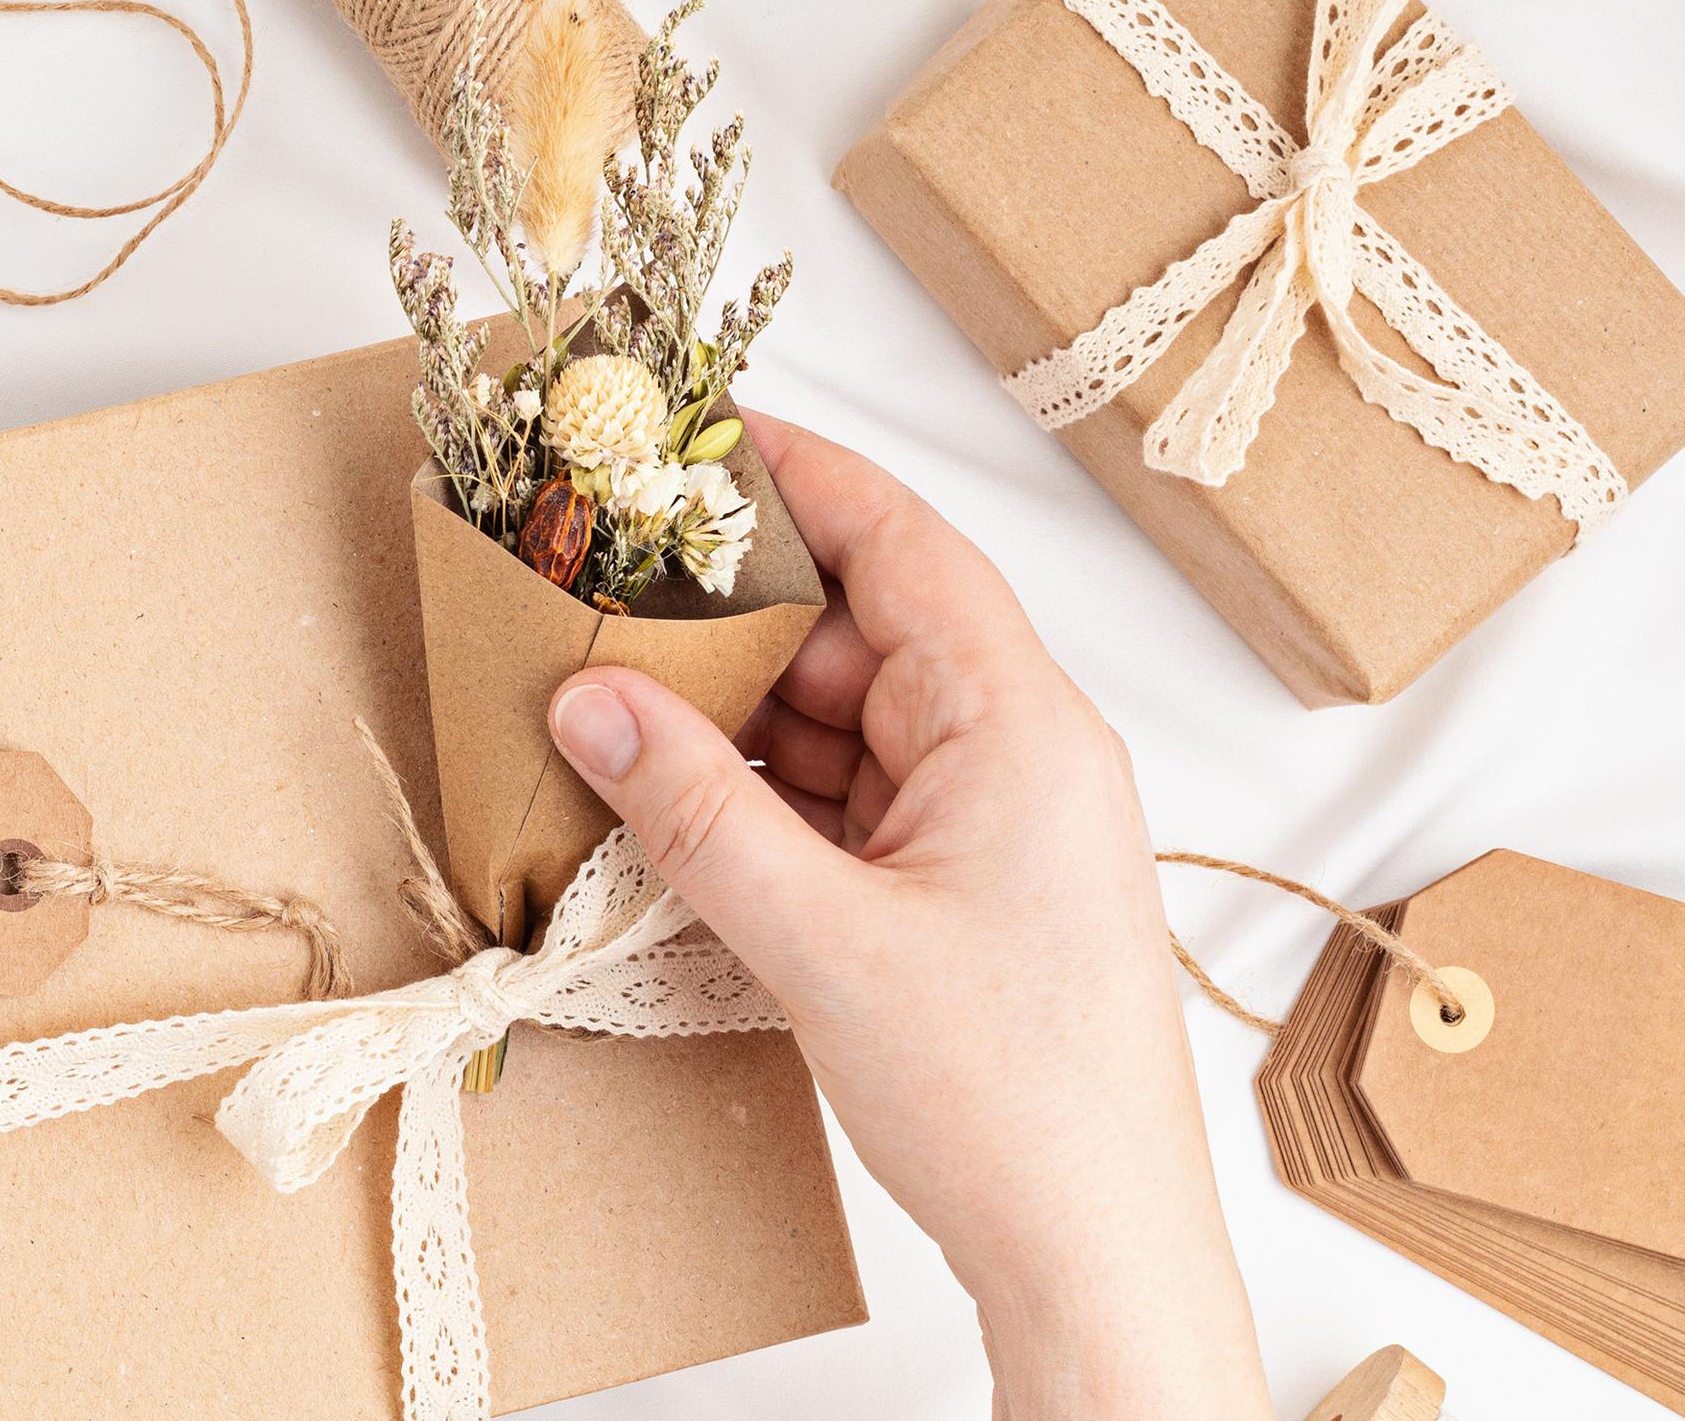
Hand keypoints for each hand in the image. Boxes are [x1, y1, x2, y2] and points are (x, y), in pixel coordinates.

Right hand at [544, 414, 1269, 1419]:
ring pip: (844, 724)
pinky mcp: (965, 895)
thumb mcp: (823, 942)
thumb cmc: (1011, 1101)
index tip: (703, 433)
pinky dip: (766, 802)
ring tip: (613, 717)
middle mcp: (1020, 756)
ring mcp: (995, 828)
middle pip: (859, 633)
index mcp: (1022, 728)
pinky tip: (677, 815)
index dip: (804, 478)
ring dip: (736, 723)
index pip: (906, 547)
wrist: (1092, 1251)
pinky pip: (851, 804)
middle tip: (600, 604)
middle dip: (728, 623)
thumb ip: (695, 813)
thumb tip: (591, 699)